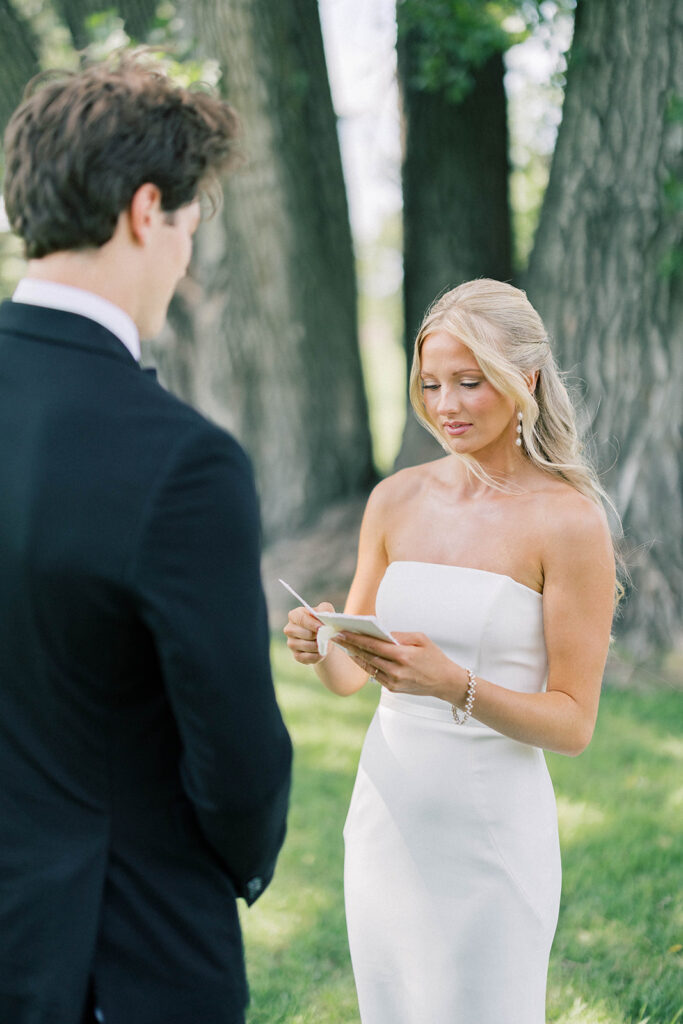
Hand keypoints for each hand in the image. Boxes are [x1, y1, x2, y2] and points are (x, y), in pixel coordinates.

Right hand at [284, 602, 334, 664]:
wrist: (325, 637)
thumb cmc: (323, 621)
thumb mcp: (326, 610)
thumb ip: (325, 609)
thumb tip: (324, 616)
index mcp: (295, 615)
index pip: (300, 618)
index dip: (311, 624)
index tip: (321, 627)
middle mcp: (290, 629)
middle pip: (304, 633)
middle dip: (318, 636)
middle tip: (328, 636)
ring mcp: (291, 643)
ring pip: (306, 646)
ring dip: (319, 645)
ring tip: (327, 643)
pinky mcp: (296, 655)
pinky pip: (307, 657)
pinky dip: (317, 655)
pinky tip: (322, 651)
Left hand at [332, 630, 466, 702]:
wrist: (445, 682)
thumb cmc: (435, 657)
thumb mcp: (421, 639)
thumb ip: (399, 635)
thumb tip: (380, 632)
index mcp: (403, 655)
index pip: (373, 645)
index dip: (355, 638)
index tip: (342, 632)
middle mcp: (396, 670)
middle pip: (367, 655)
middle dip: (350, 645)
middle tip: (336, 636)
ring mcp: (393, 682)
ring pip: (368, 666)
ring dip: (355, 655)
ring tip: (344, 645)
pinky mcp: (393, 689)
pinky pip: (374, 675)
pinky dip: (365, 665)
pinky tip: (358, 657)